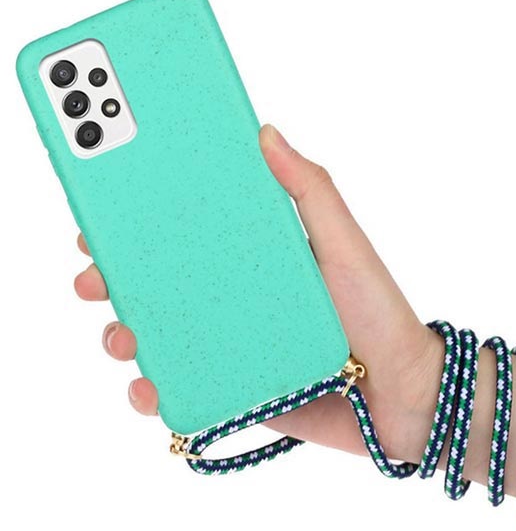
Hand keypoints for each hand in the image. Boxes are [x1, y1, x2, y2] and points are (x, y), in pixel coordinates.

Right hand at [74, 124, 444, 461]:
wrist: (407, 398)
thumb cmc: (381, 315)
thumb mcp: (347, 245)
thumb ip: (311, 191)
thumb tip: (266, 132)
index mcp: (260, 258)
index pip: (192, 230)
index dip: (145, 219)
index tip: (105, 205)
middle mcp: (241, 300)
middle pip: (165, 284)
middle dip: (118, 278)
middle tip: (92, 275)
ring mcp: (237, 348)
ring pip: (164, 337)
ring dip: (125, 334)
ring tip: (120, 337)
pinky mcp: (239, 393)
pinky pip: (186, 390)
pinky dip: (157, 391)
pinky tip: (149, 388)